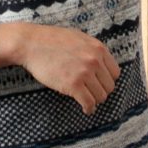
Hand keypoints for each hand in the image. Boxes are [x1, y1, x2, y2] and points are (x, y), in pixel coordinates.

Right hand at [0, 22, 119, 114]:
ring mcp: (85, 73)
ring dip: (94, 101)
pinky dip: (88, 108)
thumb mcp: (79, 38)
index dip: (107, 80)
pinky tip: (85, 109)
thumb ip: (92, 50)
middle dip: (101, 92)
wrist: (32, 44)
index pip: (115, 72)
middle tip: (92, 94)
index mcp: (98, 48)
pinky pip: (89, 102)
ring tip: (88, 101)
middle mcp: (95, 60)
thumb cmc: (52, 40)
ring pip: (101, 96)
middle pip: (109, 86)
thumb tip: (101, 63)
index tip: (100, 85)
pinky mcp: (73, 85)